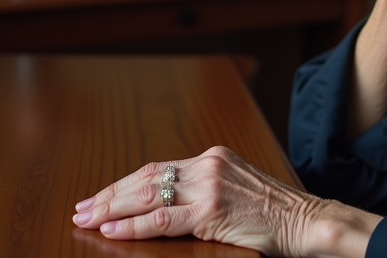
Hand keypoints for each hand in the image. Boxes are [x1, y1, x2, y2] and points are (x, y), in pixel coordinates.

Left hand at [72, 146, 377, 255]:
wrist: (306, 220)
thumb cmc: (275, 213)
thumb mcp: (237, 189)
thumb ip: (205, 190)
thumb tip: (165, 205)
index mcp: (212, 157)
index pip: (157, 167)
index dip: (124, 182)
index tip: (99, 196)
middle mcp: (207, 165)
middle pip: (145, 176)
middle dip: (109, 194)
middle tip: (80, 207)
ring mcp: (209, 186)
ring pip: (147, 194)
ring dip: (111, 207)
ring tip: (86, 217)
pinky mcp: (212, 210)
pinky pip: (163, 219)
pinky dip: (133, 225)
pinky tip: (111, 229)